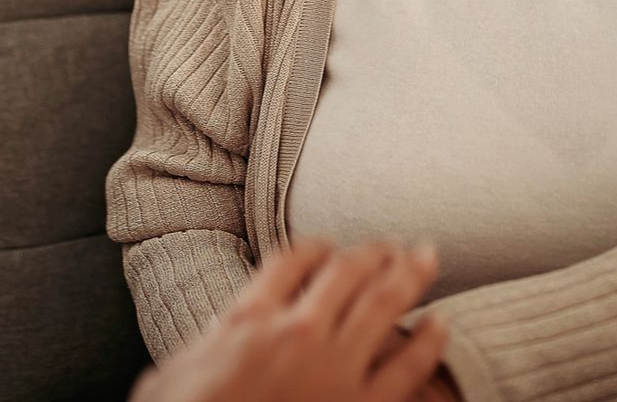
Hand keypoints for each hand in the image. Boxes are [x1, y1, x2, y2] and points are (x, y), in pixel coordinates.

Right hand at [132, 240, 447, 401]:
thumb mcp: (175, 372)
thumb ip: (207, 344)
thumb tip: (213, 339)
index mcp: (249, 317)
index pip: (293, 257)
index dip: (316, 246)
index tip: (328, 247)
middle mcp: (296, 332)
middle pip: (346, 270)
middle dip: (374, 252)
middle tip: (394, 244)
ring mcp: (334, 370)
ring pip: (382, 305)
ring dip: (409, 276)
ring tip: (426, 258)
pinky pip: (407, 368)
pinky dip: (428, 342)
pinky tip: (441, 325)